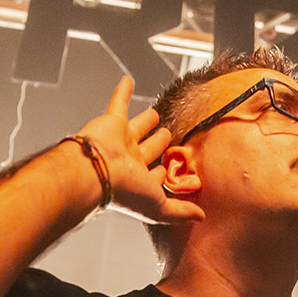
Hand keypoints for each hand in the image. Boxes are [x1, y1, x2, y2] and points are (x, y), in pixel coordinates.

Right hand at [73, 75, 203, 226]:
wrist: (96, 172)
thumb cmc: (125, 191)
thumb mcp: (160, 206)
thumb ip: (180, 211)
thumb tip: (201, 217)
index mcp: (139, 180)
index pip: (155, 175)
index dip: (164, 173)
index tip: (174, 170)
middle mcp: (129, 161)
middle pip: (148, 149)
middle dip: (158, 143)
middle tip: (167, 134)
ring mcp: (120, 140)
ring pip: (137, 127)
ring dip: (146, 120)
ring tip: (155, 113)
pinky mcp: (111, 122)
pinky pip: (118, 102)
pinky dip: (122, 91)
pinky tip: (127, 80)